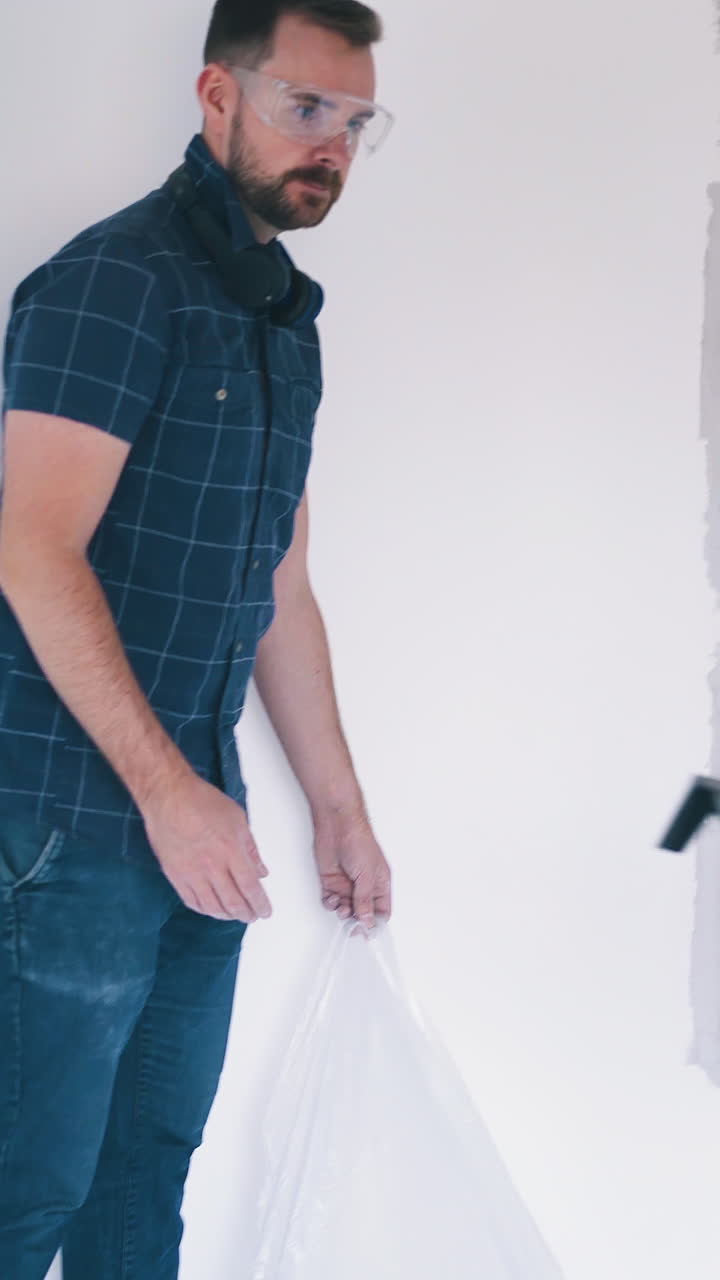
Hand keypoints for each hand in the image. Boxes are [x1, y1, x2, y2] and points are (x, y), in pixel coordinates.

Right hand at [141, 770, 271, 922]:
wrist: (168, 797)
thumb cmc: (202, 801)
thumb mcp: (237, 819)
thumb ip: (251, 849)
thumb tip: (261, 871)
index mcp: (231, 851)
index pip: (250, 887)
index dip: (260, 904)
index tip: (266, 911)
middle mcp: (212, 866)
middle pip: (233, 902)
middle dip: (246, 913)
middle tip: (253, 916)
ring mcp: (191, 873)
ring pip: (212, 906)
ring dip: (226, 915)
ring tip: (235, 915)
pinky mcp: (174, 875)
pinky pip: (191, 901)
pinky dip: (204, 909)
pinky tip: (211, 909)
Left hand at [313, 810, 391, 931]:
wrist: (337, 827)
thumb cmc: (359, 843)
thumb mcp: (367, 875)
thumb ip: (365, 900)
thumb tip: (366, 921)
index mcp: (380, 884)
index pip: (382, 911)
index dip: (375, 924)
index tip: (367, 933)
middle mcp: (364, 886)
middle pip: (362, 913)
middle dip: (356, 921)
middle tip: (351, 926)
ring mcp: (347, 885)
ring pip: (346, 909)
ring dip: (342, 913)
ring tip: (341, 907)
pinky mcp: (332, 882)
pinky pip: (331, 901)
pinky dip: (330, 904)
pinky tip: (332, 898)